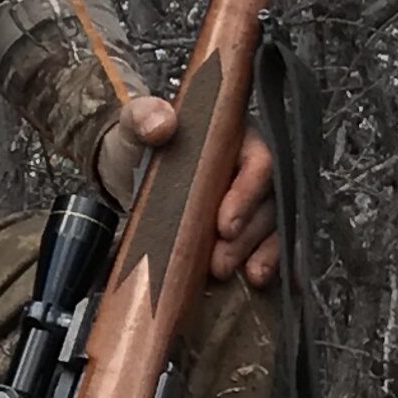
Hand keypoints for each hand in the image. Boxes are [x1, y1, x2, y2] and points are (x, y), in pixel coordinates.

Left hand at [103, 91, 278, 288]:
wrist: (126, 171)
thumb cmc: (139, 142)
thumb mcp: (134, 125)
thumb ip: (144, 117)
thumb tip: (161, 124)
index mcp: (235, 137)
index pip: (259, 162)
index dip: (247, 195)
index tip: (224, 225)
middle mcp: (251, 167)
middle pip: (268, 202)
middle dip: (246, 236)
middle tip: (218, 262)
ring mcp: (252, 199)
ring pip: (271, 227)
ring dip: (255, 254)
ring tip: (224, 273)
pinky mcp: (246, 226)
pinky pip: (269, 245)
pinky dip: (268, 263)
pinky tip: (259, 281)